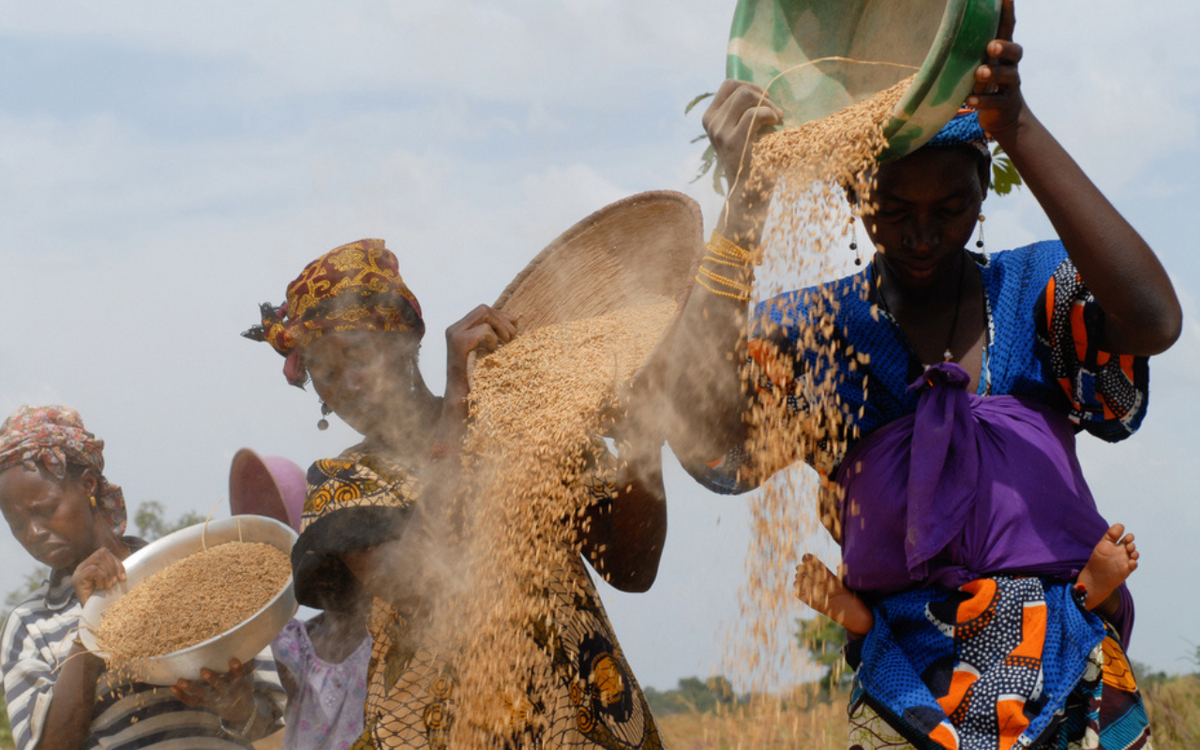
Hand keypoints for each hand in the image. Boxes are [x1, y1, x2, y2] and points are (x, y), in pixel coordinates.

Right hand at [71, 535, 128, 606]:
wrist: (93, 614)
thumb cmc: (104, 598)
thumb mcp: (112, 580)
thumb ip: (115, 570)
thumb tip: (133, 563)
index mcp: (90, 564)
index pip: (104, 552)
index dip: (117, 562)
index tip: (123, 577)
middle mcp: (82, 566)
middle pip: (101, 552)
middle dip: (113, 567)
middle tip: (115, 582)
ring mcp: (78, 572)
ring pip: (98, 559)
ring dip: (107, 573)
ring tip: (108, 586)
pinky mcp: (76, 579)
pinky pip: (93, 569)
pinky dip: (101, 578)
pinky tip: (101, 588)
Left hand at [171, 658, 257, 723]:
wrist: (239, 710)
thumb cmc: (242, 684)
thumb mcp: (247, 675)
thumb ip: (247, 661)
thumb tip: (244, 639)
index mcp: (238, 682)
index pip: (239, 675)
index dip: (237, 669)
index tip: (233, 661)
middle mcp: (226, 691)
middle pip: (219, 686)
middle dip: (212, 679)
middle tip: (203, 671)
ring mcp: (214, 699)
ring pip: (202, 695)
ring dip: (191, 688)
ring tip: (180, 681)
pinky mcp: (203, 703)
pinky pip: (191, 702)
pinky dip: (182, 696)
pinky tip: (172, 687)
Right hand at [444, 304, 517, 396]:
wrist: (462, 396)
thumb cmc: (477, 376)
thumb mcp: (486, 350)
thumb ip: (494, 334)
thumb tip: (514, 320)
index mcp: (458, 329)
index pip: (481, 311)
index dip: (500, 315)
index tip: (514, 326)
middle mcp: (454, 329)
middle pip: (483, 309)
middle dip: (502, 319)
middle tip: (513, 336)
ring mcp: (455, 334)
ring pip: (484, 314)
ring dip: (501, 327)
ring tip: (507, 342)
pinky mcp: (459, 342)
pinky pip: (484, 329)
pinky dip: (493, 338)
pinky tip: (492, 351)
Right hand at [703, 79, 784, 198]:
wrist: (748, 193)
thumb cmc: (750, 161)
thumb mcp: (738, 133)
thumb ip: (740, 113)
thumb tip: (760, 91)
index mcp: (710, 119)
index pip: (728, 85)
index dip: (750, 85)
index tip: (764, 99)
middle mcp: (711, 124)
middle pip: (739, 89)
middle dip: (763, 96)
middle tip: (775, 112)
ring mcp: (720, 132)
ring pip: (745, 96)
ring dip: (767, 104)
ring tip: (777, 118)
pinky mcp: (733, 141)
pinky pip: (753, 113)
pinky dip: (769, 114)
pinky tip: (776, 123)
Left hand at [967, 0, 1023, 136]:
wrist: (1003, 115)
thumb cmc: (986, 83)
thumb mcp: (979, 63)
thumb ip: (969, 50)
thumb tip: (943, 32)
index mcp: (1003, 52)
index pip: (1008, 28)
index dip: (1008, 12)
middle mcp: (1010, 65)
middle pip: (1015, 52)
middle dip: (1005, 47)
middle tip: (991, 46)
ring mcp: (1010, 86)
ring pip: (1009, 76)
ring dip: (994, 73)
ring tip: (980, 73)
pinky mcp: (1005, 104)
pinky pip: (996, 101)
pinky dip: (983, 100)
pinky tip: (969, 100)